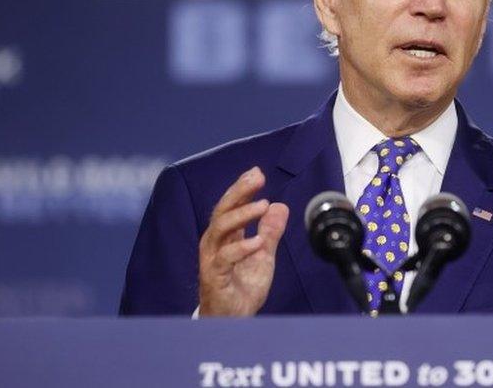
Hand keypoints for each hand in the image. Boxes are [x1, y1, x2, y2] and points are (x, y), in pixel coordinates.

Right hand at [198, 166, 288, 315]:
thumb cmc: (242, 287)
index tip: (257, 172)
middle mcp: (215, 243)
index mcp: (225, 236)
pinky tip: (258, 242)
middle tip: (257, 178)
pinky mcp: (215, 276)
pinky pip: (225, 258)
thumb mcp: (263, 256)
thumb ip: (270, 232)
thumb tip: (280, 206)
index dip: (242, 188)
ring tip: (262, 205)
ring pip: (220, 229)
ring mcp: (212, 259)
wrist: (233, 319)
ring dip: (242, 215)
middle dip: (239, 191)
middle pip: (222, 210)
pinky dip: (242, 247)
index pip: (231, 206)